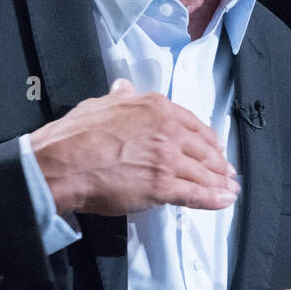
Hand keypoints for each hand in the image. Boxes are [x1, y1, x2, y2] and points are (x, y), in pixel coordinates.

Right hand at [29, 78, 238, 215]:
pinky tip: (223, 201)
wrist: (61, 163)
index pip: (193, 124)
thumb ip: (120, 97)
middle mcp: (168, 130)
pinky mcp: (162, 187)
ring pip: (203, 173)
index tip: (214, 147)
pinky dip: (213, 199)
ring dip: (220, 183)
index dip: (207, 139)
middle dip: (219, 163)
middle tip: (227, 172)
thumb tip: (125, 87)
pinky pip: (196, 194)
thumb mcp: (100, 104)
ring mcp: (167, 159)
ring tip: (229, 190)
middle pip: (204, 149)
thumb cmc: (75, 135)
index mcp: (156, 108)